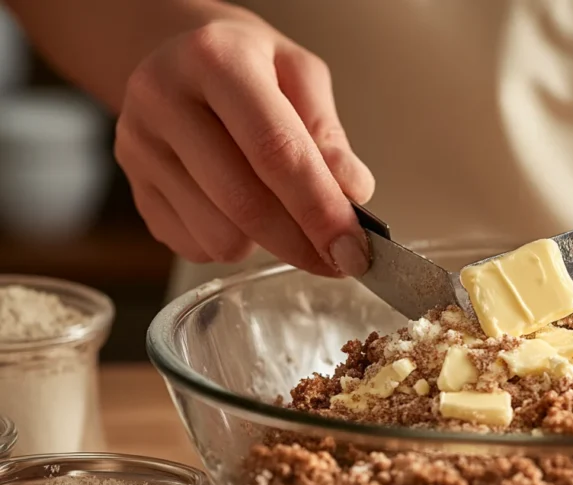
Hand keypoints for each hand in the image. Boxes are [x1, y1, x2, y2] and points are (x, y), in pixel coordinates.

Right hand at [115, 14, 373, 275]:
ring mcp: (139, 147)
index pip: (275, 151)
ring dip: (266, 244)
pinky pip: (196, 247)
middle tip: (341, 259)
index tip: (355, 249)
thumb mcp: (301, 75)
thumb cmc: (251, 65)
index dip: (320, 210)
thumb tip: (352, 194)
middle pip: (244, 203)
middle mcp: (163, 99)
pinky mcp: (133, 187)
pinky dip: (234, 244)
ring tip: (282, 211)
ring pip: (219, 237)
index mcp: (216, 60)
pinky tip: (241, 210)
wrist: (181, 54)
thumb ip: (327, 133)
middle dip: (302, 244)